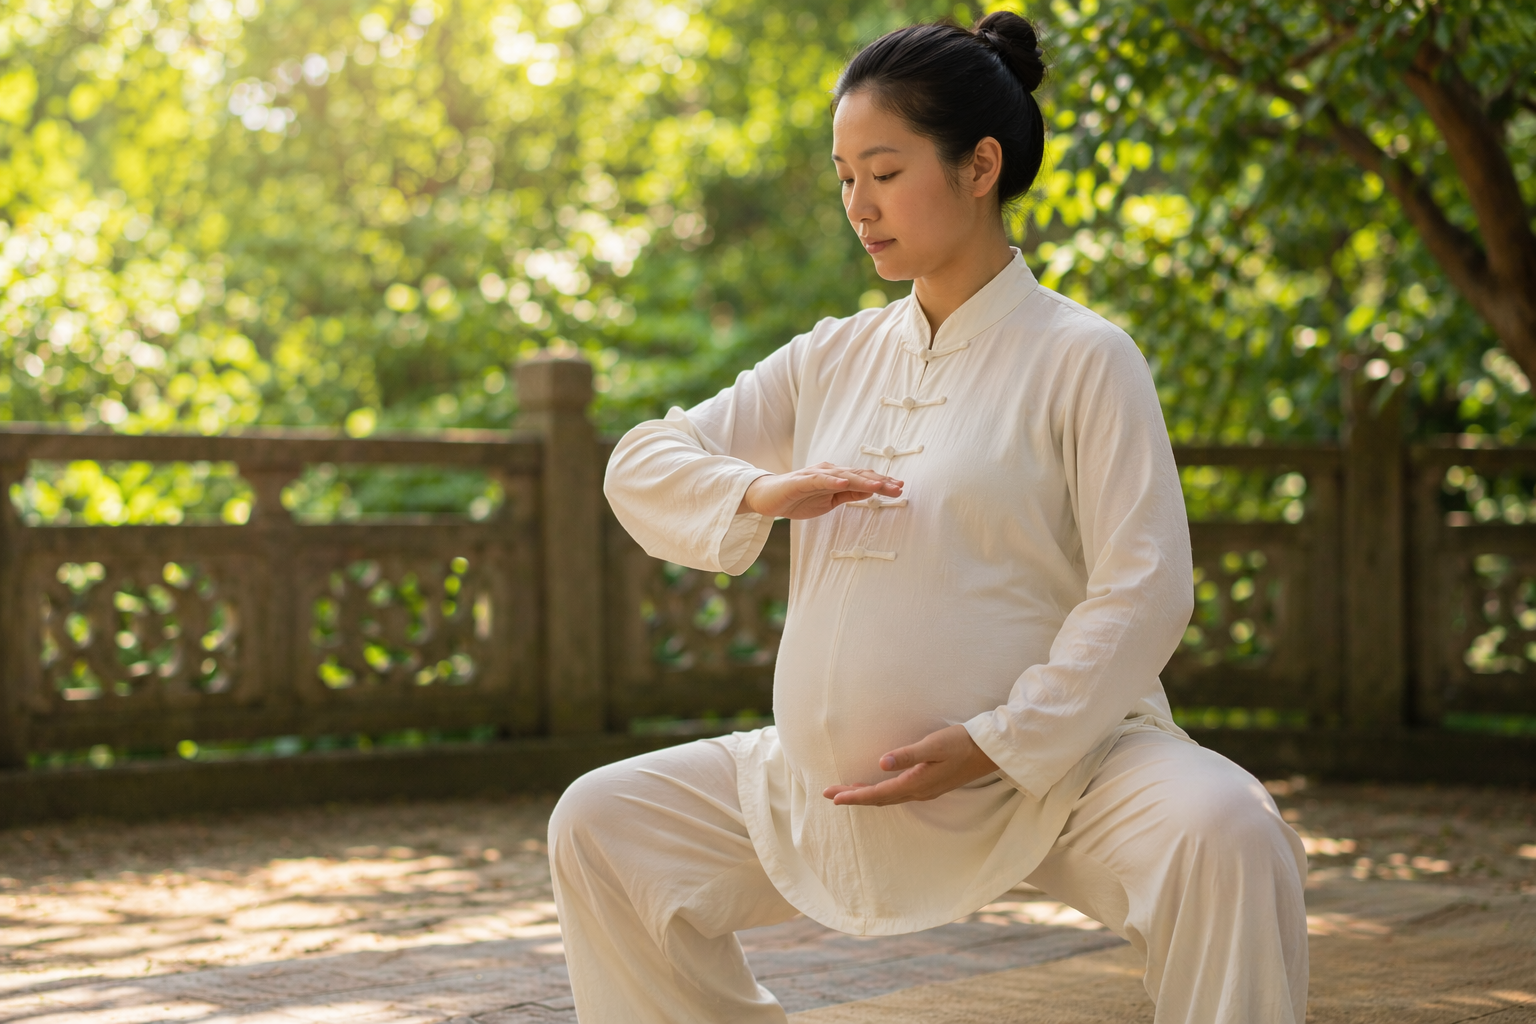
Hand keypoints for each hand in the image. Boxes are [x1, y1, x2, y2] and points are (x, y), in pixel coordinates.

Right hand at [737, 463, 902, 518]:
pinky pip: (819, 480)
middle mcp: (829, 472)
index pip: (863, 479)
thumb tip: (872, 492)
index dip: (882, 483)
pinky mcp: (801, 481)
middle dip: (879, 481)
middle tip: (899, 488)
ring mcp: (815, 474)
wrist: (767, 499)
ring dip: (862, 479)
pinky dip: (833, 480)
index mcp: (836, 478)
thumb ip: (849, 495)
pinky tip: (844, 483)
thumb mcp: (829, 502)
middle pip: (858, 475)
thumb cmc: (797, 499)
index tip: (900, 489)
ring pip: (843, 475)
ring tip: (879, 485)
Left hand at [822, 724, 998, 806]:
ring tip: (846, 792)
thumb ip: (907, 755)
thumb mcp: (934, 745)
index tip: (832, 797)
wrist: (989, 752)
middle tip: (829, 793)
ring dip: (866, 796)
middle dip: (853, 797)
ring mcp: (925, 790)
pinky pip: (898, 794)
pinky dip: (881, 793)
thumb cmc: (961, 743)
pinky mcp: (930, 785)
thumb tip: (881, 763)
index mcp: (916, 784)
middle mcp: (918, 792)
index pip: (877, 794)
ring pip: (888, 798)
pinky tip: (877, 786)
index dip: (853, 796)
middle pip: (879, 800)